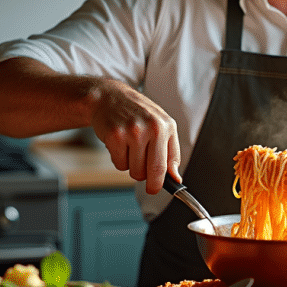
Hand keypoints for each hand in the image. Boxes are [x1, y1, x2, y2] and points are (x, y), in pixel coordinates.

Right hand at [89, 79, 180, 194]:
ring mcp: (132, 131)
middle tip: (142, 172)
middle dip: (147, 180)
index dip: (162, 182)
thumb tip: (175, 178)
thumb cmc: (138, 113)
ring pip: (134, 170)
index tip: (157, 188)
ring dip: (131, 166)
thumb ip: (170, 153)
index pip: (168, 164)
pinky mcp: (115, 136)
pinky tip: (120, 143)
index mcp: (166, 126)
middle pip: (151, 171)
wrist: (110, 97)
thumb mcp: (161, 127)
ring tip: (130, 147)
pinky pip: (119, 164)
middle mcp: (151, 127)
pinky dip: (119, 159)